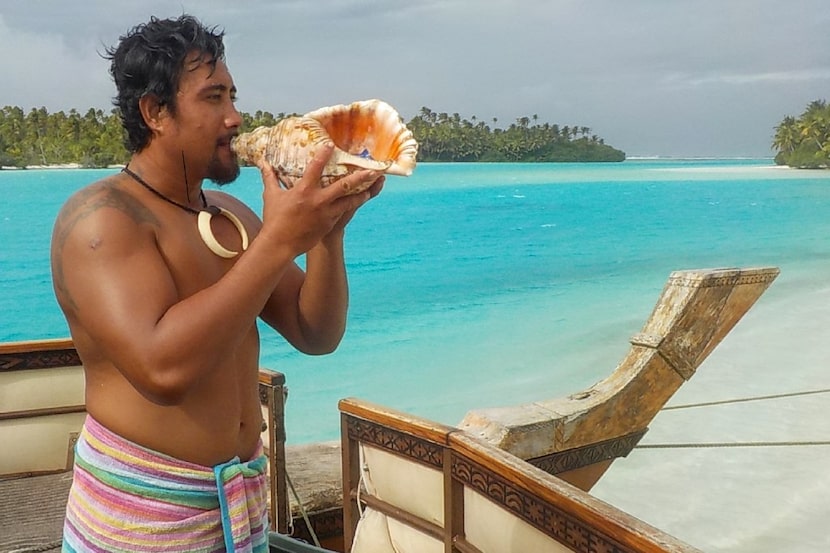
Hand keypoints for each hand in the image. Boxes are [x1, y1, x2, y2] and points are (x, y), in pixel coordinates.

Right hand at [256, 143, 380, 255]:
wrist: (280, 245)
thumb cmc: (274, 219)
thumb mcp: (271, 196)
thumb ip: (269, 177)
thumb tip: (262, 162)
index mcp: (303, 191)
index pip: (315, 168)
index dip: (323, 154)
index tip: (331, 145)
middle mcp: (318, 201)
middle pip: (343, 186)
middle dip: (359, 178)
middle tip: (372, 171)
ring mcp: (326, 214)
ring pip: (348, 202)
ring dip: (360, 195)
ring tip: (369, 189)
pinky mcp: (328, 225)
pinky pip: (342, 213)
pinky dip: (349, 207)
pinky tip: (355, 203)